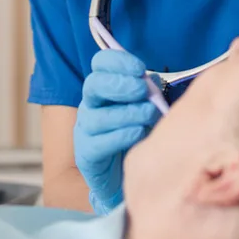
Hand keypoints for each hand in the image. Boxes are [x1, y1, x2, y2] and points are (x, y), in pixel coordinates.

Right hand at [74, 49, 161, 214]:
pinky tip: (138, 133)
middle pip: (94, 85)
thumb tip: (153, 79)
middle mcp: (90, 106)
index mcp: (104, 89)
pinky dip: (122, 135)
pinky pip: (100, 143)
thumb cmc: (135, 138)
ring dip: (127, 112)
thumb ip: (148, 93)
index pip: (100, 64)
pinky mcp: (87, 155)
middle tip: (142, 89)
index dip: (117, 61)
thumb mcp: (145, 110)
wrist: (123, 178)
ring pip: (98, 116)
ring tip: (149, 115)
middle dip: (120, 84)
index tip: (139, 68)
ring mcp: (85, 131)